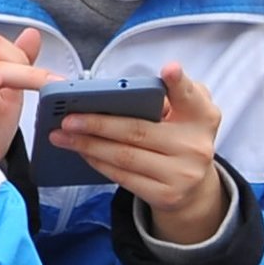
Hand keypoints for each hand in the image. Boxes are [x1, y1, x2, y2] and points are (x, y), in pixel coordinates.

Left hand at [50, 61, 228, 240]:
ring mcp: (182, 174)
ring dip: (87, 145)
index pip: (191, 96)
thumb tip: (126, 91)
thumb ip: (168, 96)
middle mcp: (196, 145)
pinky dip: (97, 162)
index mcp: (202, 116)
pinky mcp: (165, 195)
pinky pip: (122, 176)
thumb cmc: (179, 139)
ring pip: (124, 156)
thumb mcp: (184, 114)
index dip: (179, 82)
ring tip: (61, 135)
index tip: (168, 69)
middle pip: (138, 131)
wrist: (193, 187)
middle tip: (68, 118)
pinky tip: (80, 151)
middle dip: (98, 124)